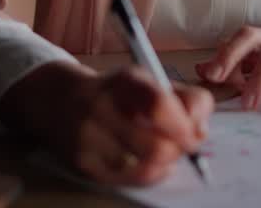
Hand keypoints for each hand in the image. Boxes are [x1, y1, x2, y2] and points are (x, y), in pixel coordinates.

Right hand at [0, 62, 212, 185]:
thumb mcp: (149, 81)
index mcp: (124, 80)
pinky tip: (147, 162)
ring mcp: (89, 138)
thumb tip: (200, 130)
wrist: (60, 102)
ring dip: (165, 164)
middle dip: (178, 151)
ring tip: (161, 152)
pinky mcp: (84, 163)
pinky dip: (149, 173)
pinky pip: (129, 179)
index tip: (194, 132)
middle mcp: (101, 107)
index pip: (159, 105)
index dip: (184, 125)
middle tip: (181, 146)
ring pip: (146, 167)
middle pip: (157, 146)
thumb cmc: (115, 93)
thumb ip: (185, 99)